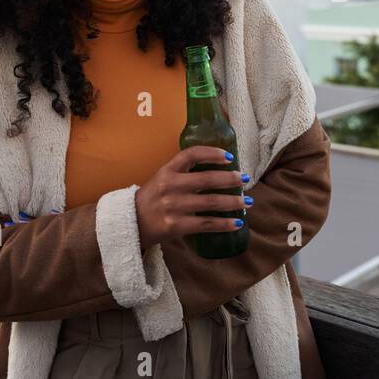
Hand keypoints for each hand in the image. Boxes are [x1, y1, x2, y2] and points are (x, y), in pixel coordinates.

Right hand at [134, 146, 250, 250]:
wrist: (131, 223)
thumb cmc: (153, 199)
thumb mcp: (163, 179)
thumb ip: (184, 173)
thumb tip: (220, 171)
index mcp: (167, 171)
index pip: (191, 154)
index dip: (212, 153)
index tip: (229, 156)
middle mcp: (170, 186)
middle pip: (207, 179)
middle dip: (230, 179)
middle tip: (244, 179)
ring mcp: (173, 207)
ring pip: (211, 202)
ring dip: (233, 202)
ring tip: (247, 202)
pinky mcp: (176, 225)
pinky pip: (206, 224)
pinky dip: (224, 224)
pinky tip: (236, 223)